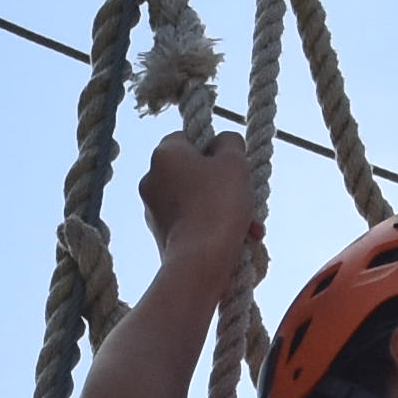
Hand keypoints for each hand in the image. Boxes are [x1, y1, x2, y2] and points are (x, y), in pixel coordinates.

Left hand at [136, 125, 261, 288]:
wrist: (200, 260)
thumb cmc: (218, 204)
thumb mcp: (234, 161)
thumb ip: (230, 141)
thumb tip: (223, 141)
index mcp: (164, 153)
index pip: (188, 137)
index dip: (214, 148)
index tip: (231, 164)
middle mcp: (150, 178)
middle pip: (193, 171)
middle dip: (223, 184)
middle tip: (245, 196)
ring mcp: (152, 209)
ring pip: (194, 199)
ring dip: (221, 208)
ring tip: (247, 224)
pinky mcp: (159, 235)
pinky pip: (190, 222)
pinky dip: (210, 226)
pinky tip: (234, 238)